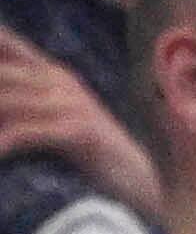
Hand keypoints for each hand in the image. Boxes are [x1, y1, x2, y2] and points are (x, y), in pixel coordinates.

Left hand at [0, 29, 155, 213]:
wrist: (144, 189)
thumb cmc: (94, 162)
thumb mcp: (54, 126)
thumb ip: (25, 109)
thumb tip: (4, 109)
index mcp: (51, 74)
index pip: (5, 43)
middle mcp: (59, 80)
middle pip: (1, 73)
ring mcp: (72, 103)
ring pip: (6, 101)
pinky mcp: (80, 130)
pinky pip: (27, 131)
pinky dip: (3, 143)